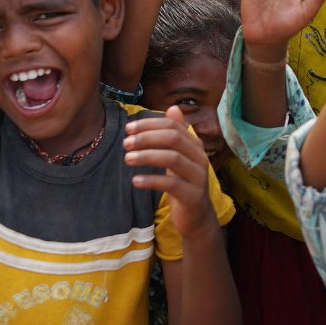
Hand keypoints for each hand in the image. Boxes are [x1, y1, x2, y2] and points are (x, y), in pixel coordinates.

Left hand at [126, 106, 219, 236]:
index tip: (128, 128)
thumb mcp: (179, 157)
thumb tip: (173, 108)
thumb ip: (176, 134)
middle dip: (147, 137)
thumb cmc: (184, 183)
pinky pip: (171, 184)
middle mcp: (199, 157)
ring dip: (147, 156)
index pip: (173, 126)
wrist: (196, 217)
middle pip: (174, 138)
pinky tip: (135, 181)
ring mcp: (198, 176)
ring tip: (127, 159)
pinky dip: (151, 180)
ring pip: (173, 158)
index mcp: (195, 145)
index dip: (150, 124)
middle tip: (126, 143)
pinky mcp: (192, 195)